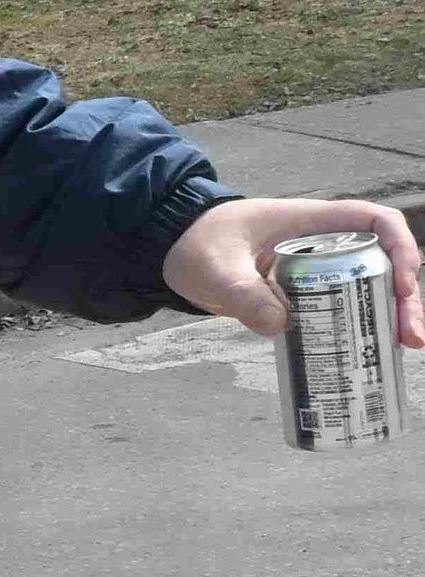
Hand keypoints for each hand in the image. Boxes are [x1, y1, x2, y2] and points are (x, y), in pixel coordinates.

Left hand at [161, 198, 424, 348]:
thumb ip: (242, 293)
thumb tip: (281, 325)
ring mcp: (317, 268)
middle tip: (410, 338)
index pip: (374, 220)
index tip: (400, 285)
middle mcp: (323, 242)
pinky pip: (343, 305)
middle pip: (383, 260)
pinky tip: (370, 356)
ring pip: (369, 285)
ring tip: (401, 350)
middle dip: (405, 297)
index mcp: (311, 220)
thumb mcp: (215, 269)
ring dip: (390, 315)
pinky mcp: (305, 293)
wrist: (174, 249)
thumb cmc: (197, 245)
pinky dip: (360, 327)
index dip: (399, 247)